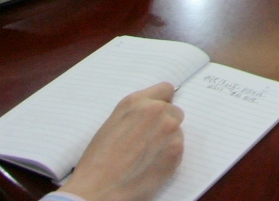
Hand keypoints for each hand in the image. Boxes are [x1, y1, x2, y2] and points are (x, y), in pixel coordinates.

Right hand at [60, 84, 184, 200]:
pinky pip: (179, 148)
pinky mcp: (176, 150)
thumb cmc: (98, 160)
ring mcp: (169, 129)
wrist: (99, 189)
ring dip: (168, 140)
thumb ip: (136, 114)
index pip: (165, 90)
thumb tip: (151, 113)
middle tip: (150, 140)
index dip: (163, 101)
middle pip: (174, 110)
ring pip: (178, 130)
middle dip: (165, 123)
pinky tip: (152, 165)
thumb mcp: (113, 124)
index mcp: (136, 102)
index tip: (159, 112)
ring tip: (147, 156)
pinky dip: (169, 156)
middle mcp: (156, 111)